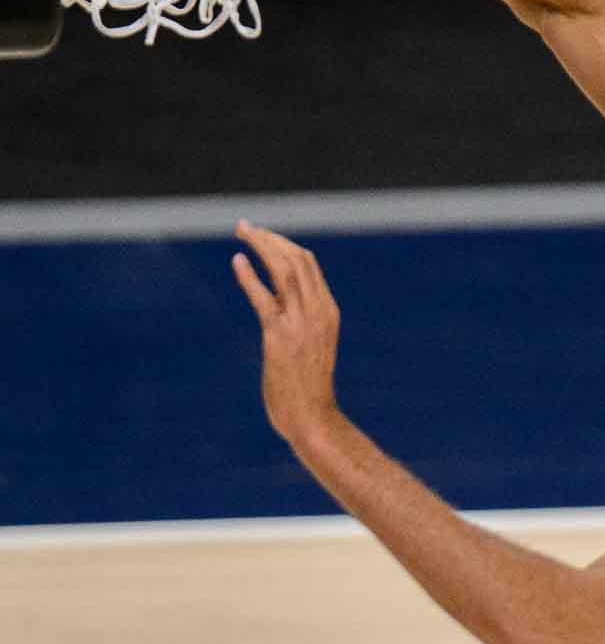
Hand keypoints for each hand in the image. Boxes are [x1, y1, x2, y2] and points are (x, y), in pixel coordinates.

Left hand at [232, 220, 342, 440]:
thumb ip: (297, 320)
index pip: (309, 264)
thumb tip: (273, 301)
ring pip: (283, 271)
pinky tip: (238, 261)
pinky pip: (264, 298)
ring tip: (242, 233)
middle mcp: (317, 311)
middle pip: (296, 260)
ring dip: (261, 247)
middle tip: (245, 226)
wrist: (313, 417)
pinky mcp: (279, 337)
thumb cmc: (308, 386)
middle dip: (270, 238)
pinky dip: (250, 277)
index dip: (283, 244)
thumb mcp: (311, 345)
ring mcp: (300, 323)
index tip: (262, 235)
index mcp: (328, 311)